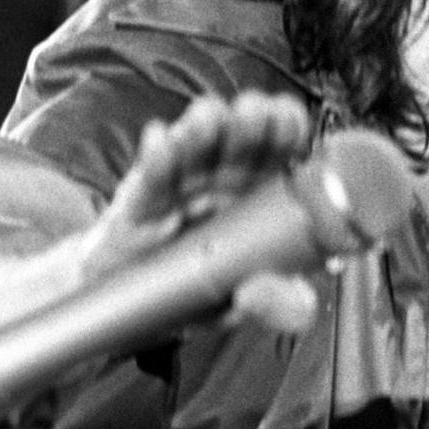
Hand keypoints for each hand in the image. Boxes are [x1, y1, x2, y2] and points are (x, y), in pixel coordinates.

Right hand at [78, 91, 320, 335]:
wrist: (140, 310)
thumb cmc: (204, 293)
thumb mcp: (256, 308)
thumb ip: (281, 307)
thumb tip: (267, 293)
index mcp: (265, 192)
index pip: (285, 146)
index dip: (288, 128)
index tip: (288, 128)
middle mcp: (229, 176)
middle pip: (245, 132)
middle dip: (251, 118)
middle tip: (252, 118)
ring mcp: (187, 180)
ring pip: (198, 139)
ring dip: (204, 125)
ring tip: (206, 125)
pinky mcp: (145, 195)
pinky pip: (151, 170)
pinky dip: (156, 153)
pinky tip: (161, 142)